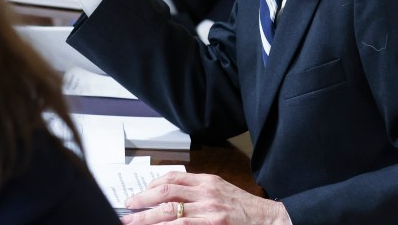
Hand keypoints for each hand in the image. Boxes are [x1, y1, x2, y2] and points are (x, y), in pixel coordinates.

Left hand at [121, 172, 289, 224]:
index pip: (172, 178)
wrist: (269, 220)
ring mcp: (209, 211)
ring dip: (147, 218)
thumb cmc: (244, 208)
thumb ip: (196, 190)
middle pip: (165, 192)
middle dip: (142, 200)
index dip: (151, 185)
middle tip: (128, 207)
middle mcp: (206, 193)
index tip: (138, 193)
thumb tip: (168, 194)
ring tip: (132, 222)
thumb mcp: (220, 190)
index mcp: (206, 181)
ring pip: (170, 212)